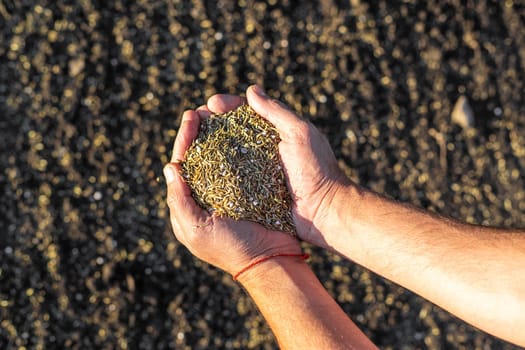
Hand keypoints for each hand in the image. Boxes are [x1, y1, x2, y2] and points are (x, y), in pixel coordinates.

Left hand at [164, 103, 300, 275]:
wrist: (270, 261)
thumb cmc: (231, 249)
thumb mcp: (196, 230)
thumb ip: (178, 200)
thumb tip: (170, 167)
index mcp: (190, 204)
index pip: (182, 164)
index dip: (185, 139)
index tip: (191, 116)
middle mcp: (208, 196)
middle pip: (199, 157)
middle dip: (199, 132)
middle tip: (204, 110)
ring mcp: (230, 193)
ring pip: (220, 158)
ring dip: (219, 136)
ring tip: (222, 114)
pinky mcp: (251, 191)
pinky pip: (242, 165)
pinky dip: (240, 148)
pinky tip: (243, 132)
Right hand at [204, 86, 351, 245]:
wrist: (324, 211)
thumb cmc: (316, 169)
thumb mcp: (299, 133)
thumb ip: (276, 112)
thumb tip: (251, 90)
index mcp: (277, 131)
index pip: (248, 112)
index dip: (228, 105)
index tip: (212, 103)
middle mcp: (264, 149)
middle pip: (232, 131)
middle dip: (212, 122)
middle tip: (195, 117)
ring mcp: (256, 171)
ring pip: (227, 153)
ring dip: (208, 144)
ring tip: (189, 138)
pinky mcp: (252, 192)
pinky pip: (229, 178)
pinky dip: (214, 170)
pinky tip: (197, 166)